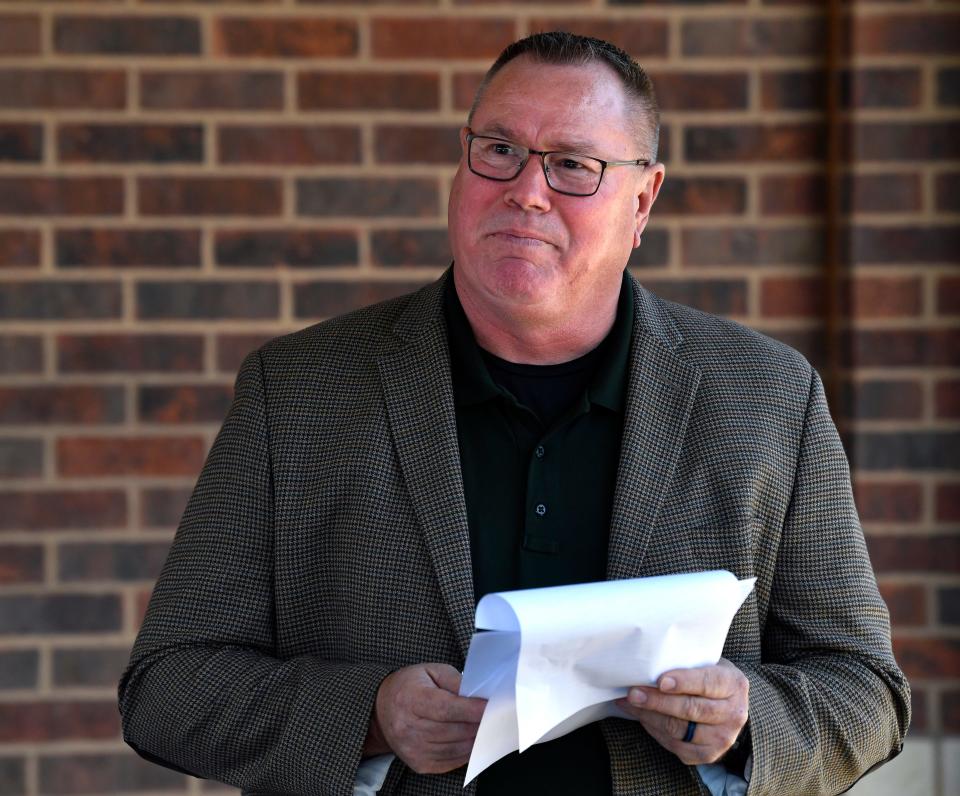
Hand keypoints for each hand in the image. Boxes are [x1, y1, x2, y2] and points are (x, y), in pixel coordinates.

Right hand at [366, 663, 486, 774]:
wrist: (381, 709)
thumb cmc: (410, 686)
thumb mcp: (431, 671)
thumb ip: (455, 681)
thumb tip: (478, 695)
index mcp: (410, 699)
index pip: (446, 708)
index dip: (471, 709)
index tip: (490, 707)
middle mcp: (408, 728)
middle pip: (453, 730)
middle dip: (477, 724)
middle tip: (494, 716)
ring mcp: (412, 749)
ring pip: (455, 748)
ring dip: (474, 738)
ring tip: (485, 726)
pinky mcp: (418, 764)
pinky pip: (451, 761)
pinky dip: (465, 751)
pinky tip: (471, 739)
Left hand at [615, 658, 748, 765]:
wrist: (726, 705)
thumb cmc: (708, 676)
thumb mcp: (706, 663)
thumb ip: (686, 663)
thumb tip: (649, 663)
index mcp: (734, 684)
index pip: (708, 683)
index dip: (684, 682)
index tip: (661, 681)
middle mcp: (734, 714)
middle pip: (691, 709)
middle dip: (658, 701)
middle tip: (634, 693)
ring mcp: (723, 738)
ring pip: (680, 730)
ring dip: (650, 716)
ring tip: (630, 704)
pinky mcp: (709, 754)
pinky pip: (676, 745)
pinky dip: (655, 731)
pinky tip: (642, 717)